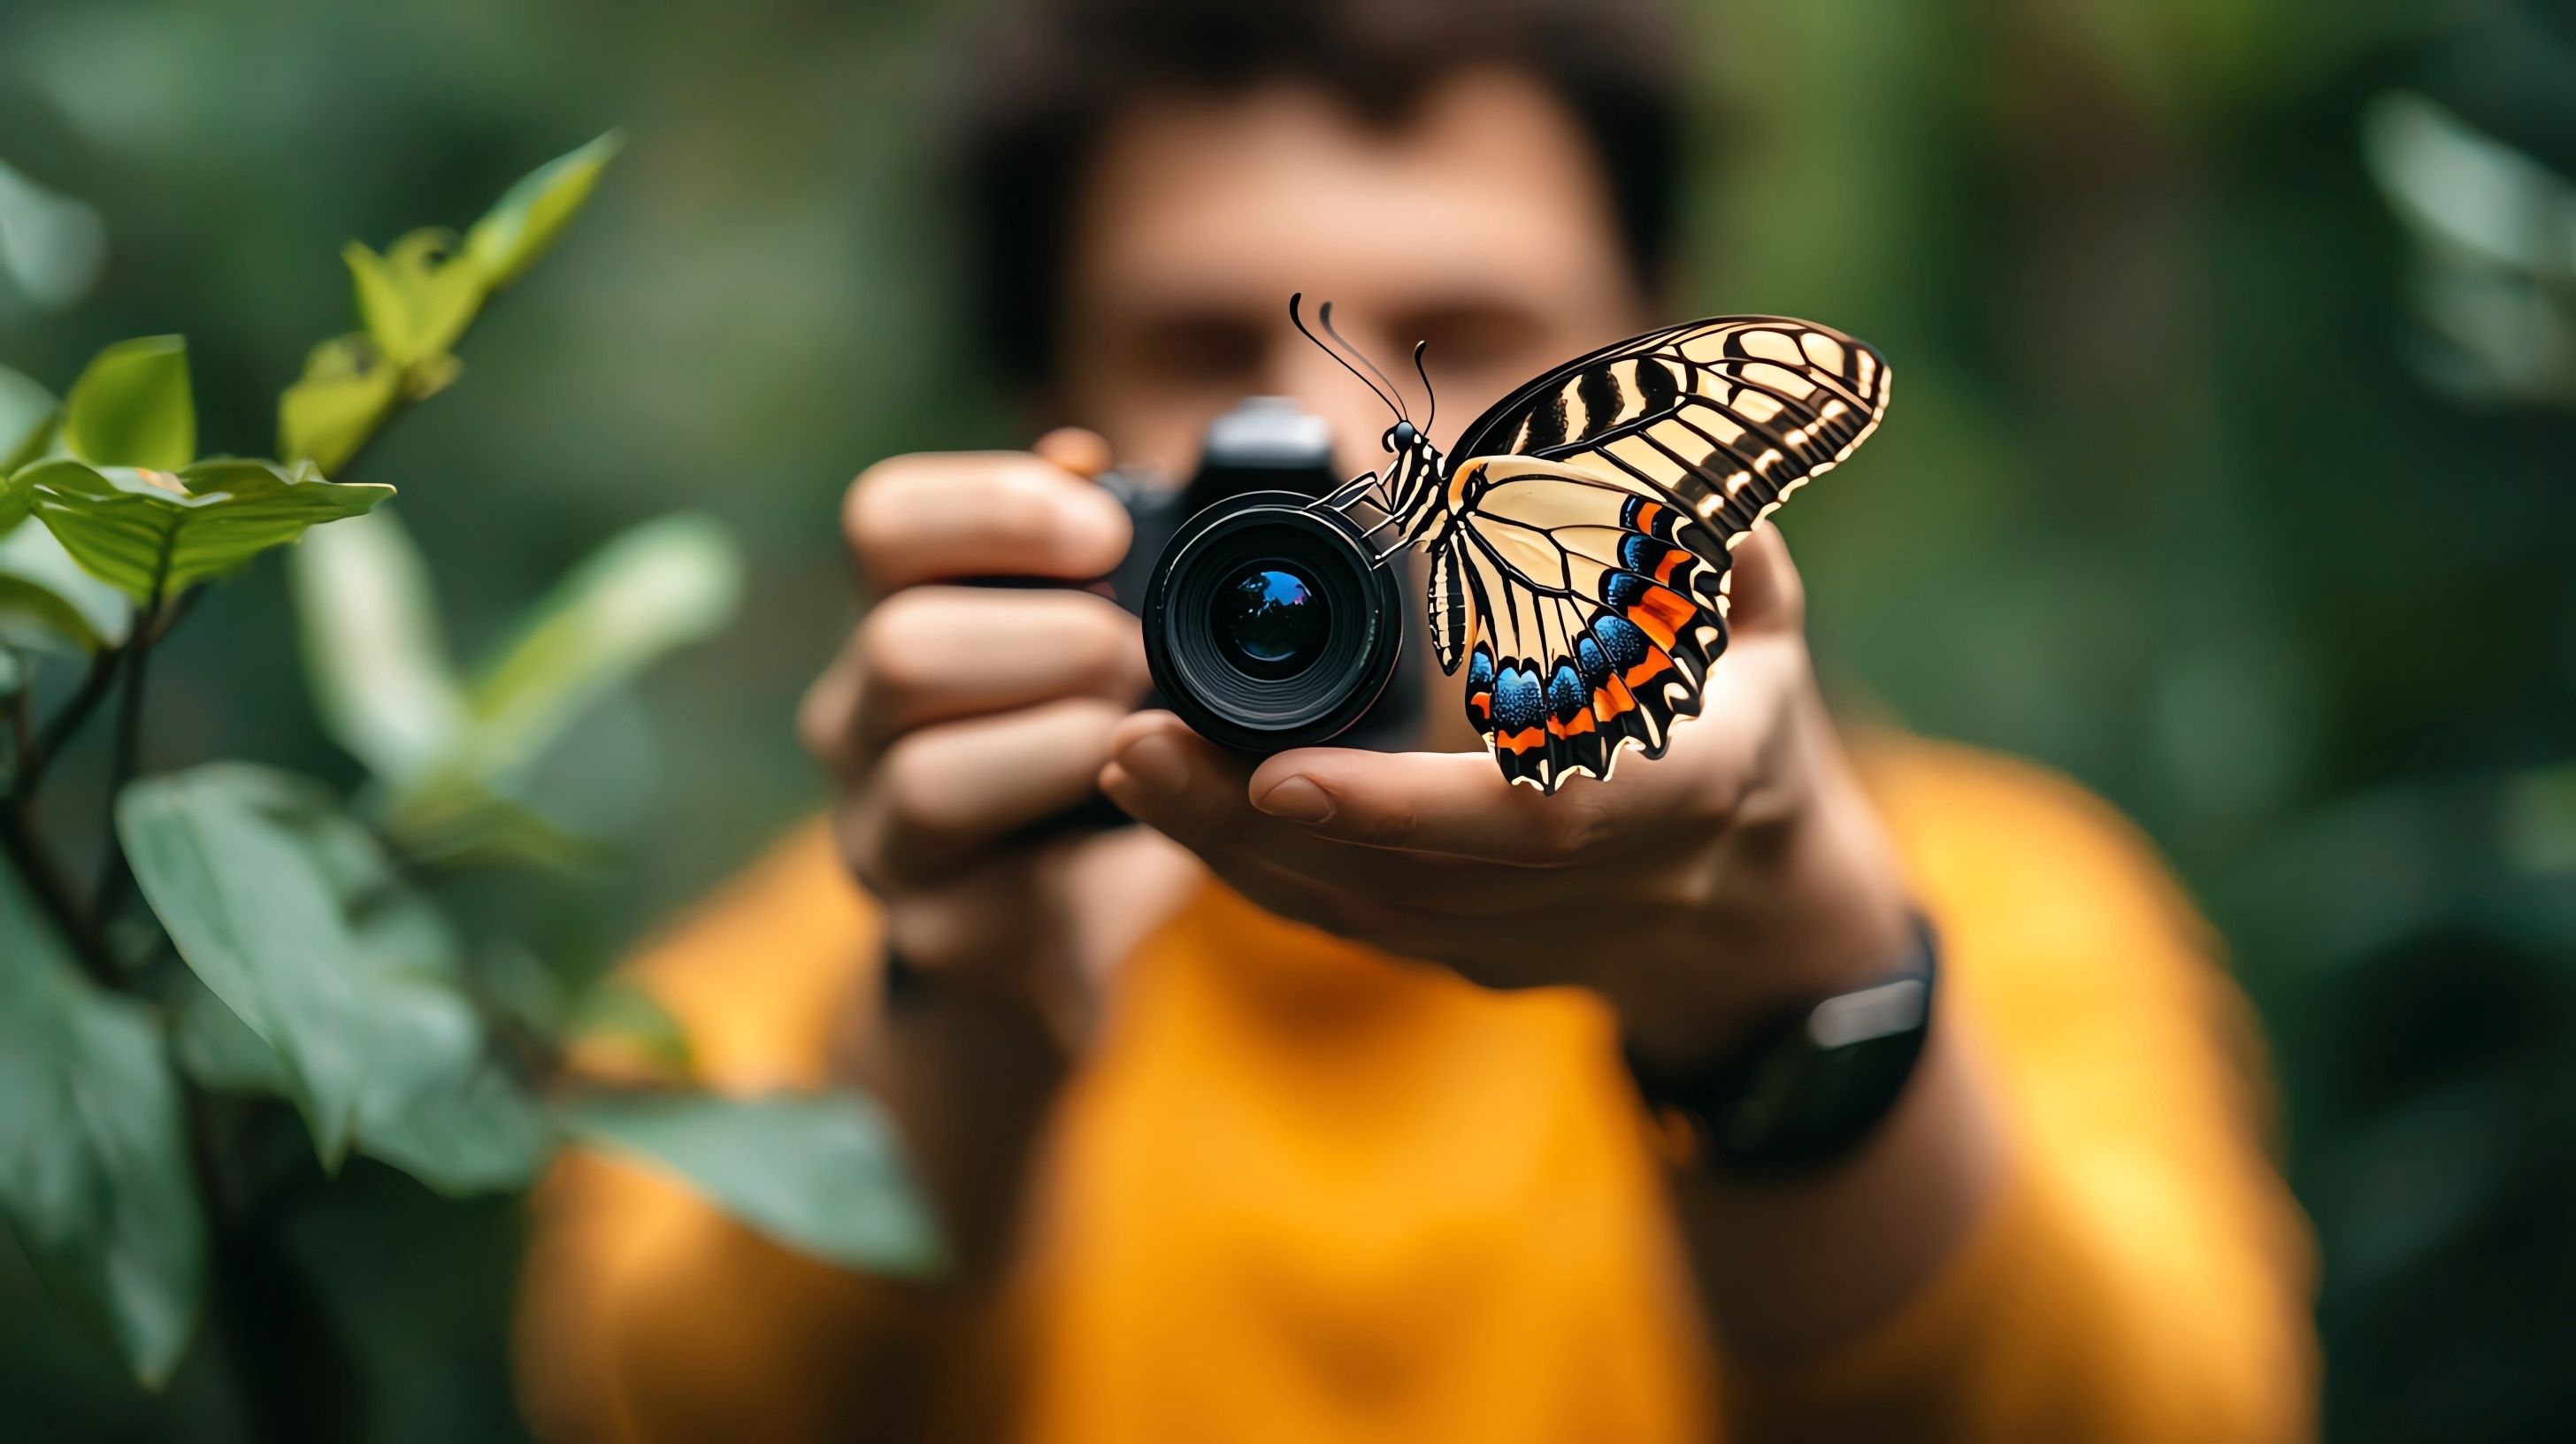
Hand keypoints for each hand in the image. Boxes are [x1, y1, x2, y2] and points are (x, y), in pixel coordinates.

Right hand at [801, 429, 1176, 1043]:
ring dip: (1064, 747)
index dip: (995, 504)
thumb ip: (1082, 550)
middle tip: (1138, 661)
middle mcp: (854, 720)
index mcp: (891, 616)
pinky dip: (1084, 853)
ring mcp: (878, 834)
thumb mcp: (1090, 638)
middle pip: (899, 646)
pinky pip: (993, 892)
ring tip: (1136, 740)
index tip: (1106, 528)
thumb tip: (1075, 452)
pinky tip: (1136, 824)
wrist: (1044, 938)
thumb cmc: (1077, 750)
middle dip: (1056, 642)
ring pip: (926, 778)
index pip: (879, 520)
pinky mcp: (932, 933)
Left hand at [1097, 523, 1915, 1066]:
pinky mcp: (1467, 957)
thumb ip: (1708, 528)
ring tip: (1126, 758)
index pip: (1535, 818)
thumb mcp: (1764, 619)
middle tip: (1133, 742)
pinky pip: (1346, 926)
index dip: (1407, 806)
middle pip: (1400, 881)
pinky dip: (1253, 870)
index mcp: (1677, 794)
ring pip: (1357, 915)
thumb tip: (1650, 424)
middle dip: (1253, 826)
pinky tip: (1171, 804)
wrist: (1753, 910)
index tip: (1282, 774)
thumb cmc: (1750, 723)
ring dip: (1227, 848)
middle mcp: (1592, 887)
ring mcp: (1524, 937)